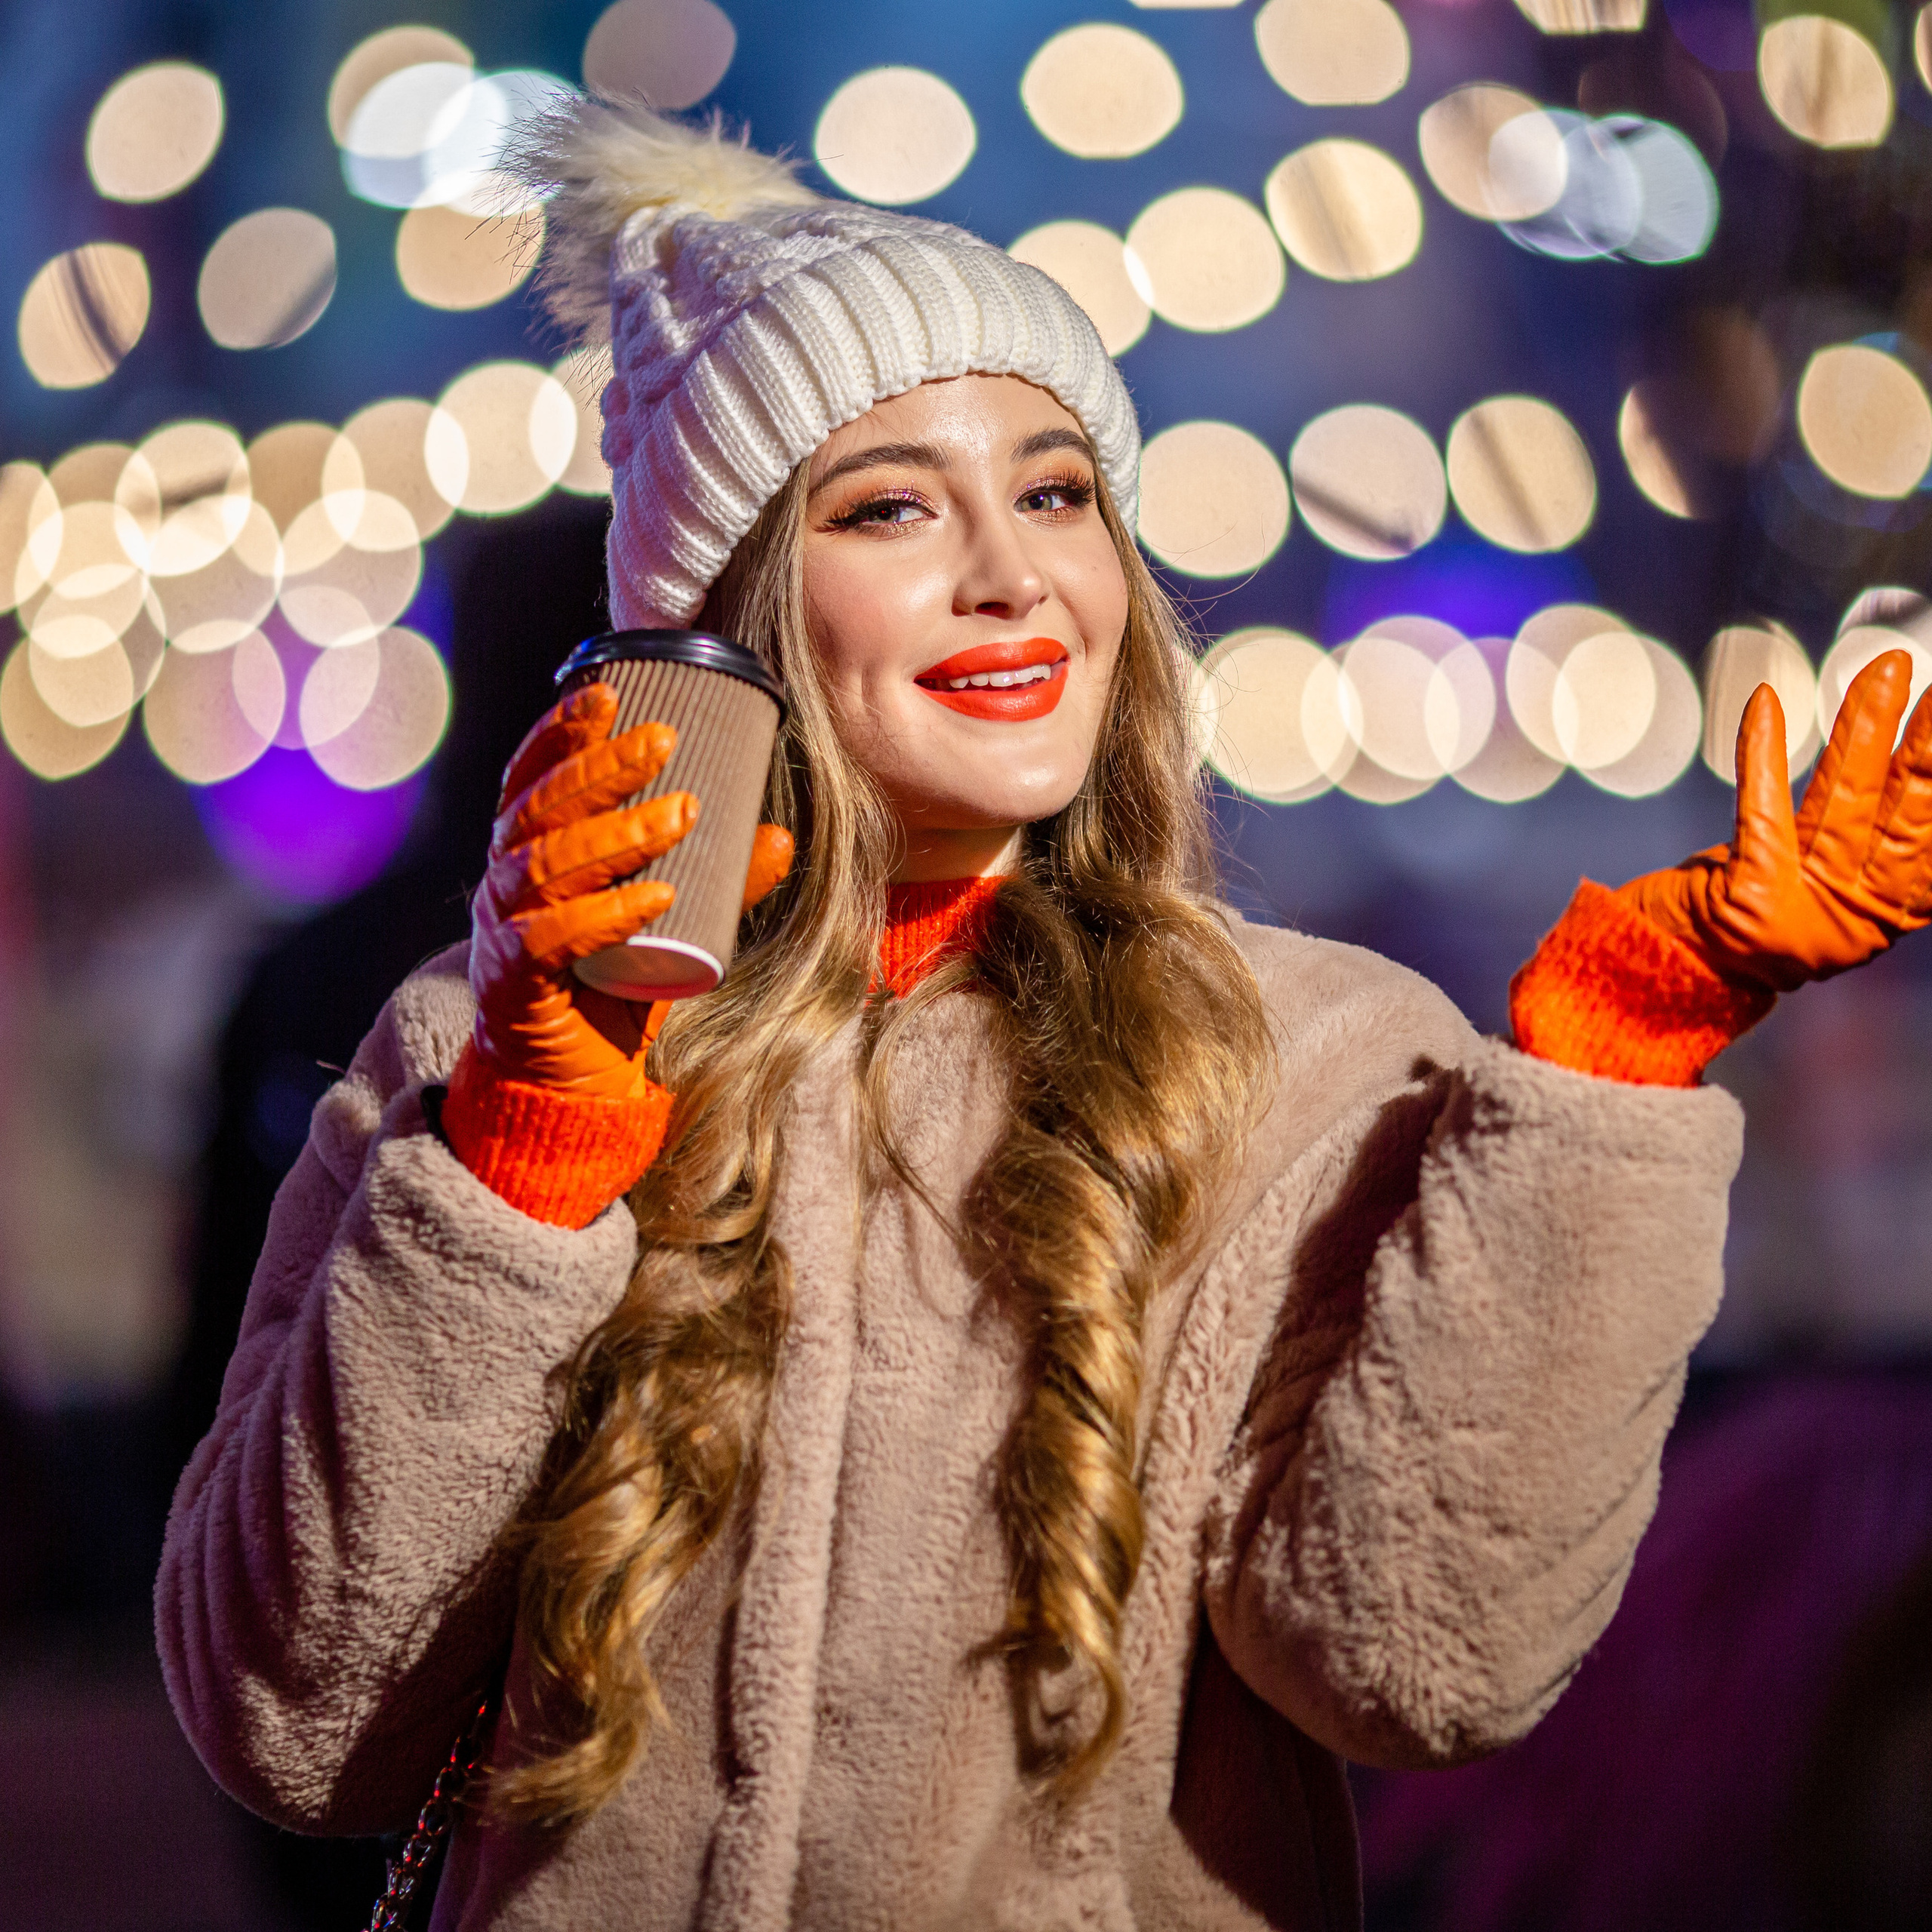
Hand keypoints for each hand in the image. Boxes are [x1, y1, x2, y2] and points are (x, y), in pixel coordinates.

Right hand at [470, 683, 794, 1099]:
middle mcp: (505, 882)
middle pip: (538, 808)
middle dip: (600, 766)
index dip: (561, 730)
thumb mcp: (673, 922)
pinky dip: (605, 914)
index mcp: (528, 852)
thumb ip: (720, 882)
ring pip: (545, 866)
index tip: (607, 690)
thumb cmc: (612, 986)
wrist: (567, 1083)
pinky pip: (550, 939)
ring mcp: (503, 931)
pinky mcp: (515, 984)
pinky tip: (655, 895)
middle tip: (663, 738)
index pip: (532, 776)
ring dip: (616, 834)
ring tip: (682, 813)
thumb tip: (778, 833)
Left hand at [1619, 650, 1931, 991]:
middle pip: (1905, 815)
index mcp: (1881, 913)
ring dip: (1866, 728)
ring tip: (1886, 670)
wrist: (1657, 974)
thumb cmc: (1737, 917)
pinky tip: (1766, 701)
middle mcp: (1852, 915)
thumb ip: (1871, 841)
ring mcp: (1802, 909)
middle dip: (1929, 746)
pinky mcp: (1749, 897)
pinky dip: (1763, 750)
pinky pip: (1761, 808)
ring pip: (1844, 801)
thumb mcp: (1813, 879)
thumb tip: (1920, 771)